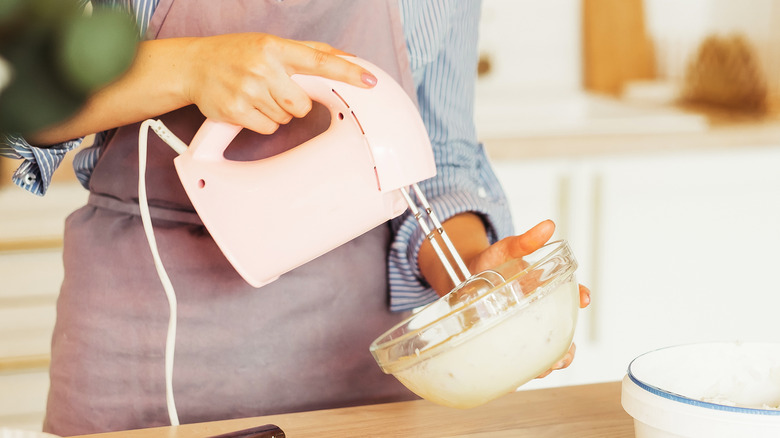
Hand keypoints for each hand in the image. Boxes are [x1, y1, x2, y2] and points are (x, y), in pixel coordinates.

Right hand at [183, 33, 376, 133]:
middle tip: (276, 90)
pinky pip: (267, 128)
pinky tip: (248, 107)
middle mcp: (262, 67)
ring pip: (285, 118)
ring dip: (276, 112)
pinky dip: (262, 122)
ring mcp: (247, 90)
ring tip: (257, 95)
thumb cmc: (237, 53)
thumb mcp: (271, 43)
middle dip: (295, 103)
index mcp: (274, 47)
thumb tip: (348, 57)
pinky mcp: (235, 111)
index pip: (318, 60)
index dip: (347, 71)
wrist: (193, 66)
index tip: (369, 80)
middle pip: (302, 103)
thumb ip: (310, 51)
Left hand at [468, 219, 590, 377]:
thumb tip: (548, 226)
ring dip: (549, 363)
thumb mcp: (503, 250)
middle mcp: (533, 313)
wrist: (458, 277)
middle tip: (567, 350)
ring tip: (548, 367)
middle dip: (567, 345)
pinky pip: (517, 361)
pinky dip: (522, 370)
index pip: (569, 295)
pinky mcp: (502, 341)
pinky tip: (520, 375)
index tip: (583, 297)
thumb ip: (524, 242)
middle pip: (560, 333)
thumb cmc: (486, 264)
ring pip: (542, 352)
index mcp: (539, 289)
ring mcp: (518, 328)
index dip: (578, 297)